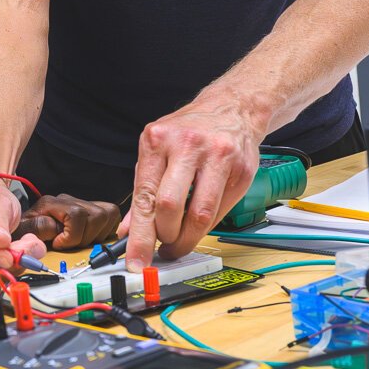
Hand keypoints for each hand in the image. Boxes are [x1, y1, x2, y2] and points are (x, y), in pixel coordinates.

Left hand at [16, 193, 120, 248]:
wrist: (26, 226)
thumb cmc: (26, 229)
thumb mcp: (24, 230)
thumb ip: (37, 228)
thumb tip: (56, 228)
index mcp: (52, 203)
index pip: (76, 214)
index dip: (71, 236)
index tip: (59, 244)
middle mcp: (69, 200)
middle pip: (98, 215)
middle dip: (86, 237)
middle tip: (70, 243)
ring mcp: (82, 203)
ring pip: (108, 213)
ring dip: (97, 234)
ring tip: (80, 240)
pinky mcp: (92, 209)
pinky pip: (111, 215)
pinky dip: (105, 229)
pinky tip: (89, 236)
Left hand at [120, 99, 261, 268]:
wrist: (232, 108)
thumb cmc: (189, 132)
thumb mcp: (156, 150)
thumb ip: (142, 191)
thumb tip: (127, 231)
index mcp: (158, 141)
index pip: (144, 196)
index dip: (139, 235)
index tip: (136, 260)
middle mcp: (187, 145)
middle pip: (170, 207)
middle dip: (164, 237)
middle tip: (163, 246)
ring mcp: (217, 156)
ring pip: (199, 214)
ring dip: (187, 238)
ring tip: (180, 242)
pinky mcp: (241, 170)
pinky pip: (220, 211)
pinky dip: (206, 226)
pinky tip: (198, 224)